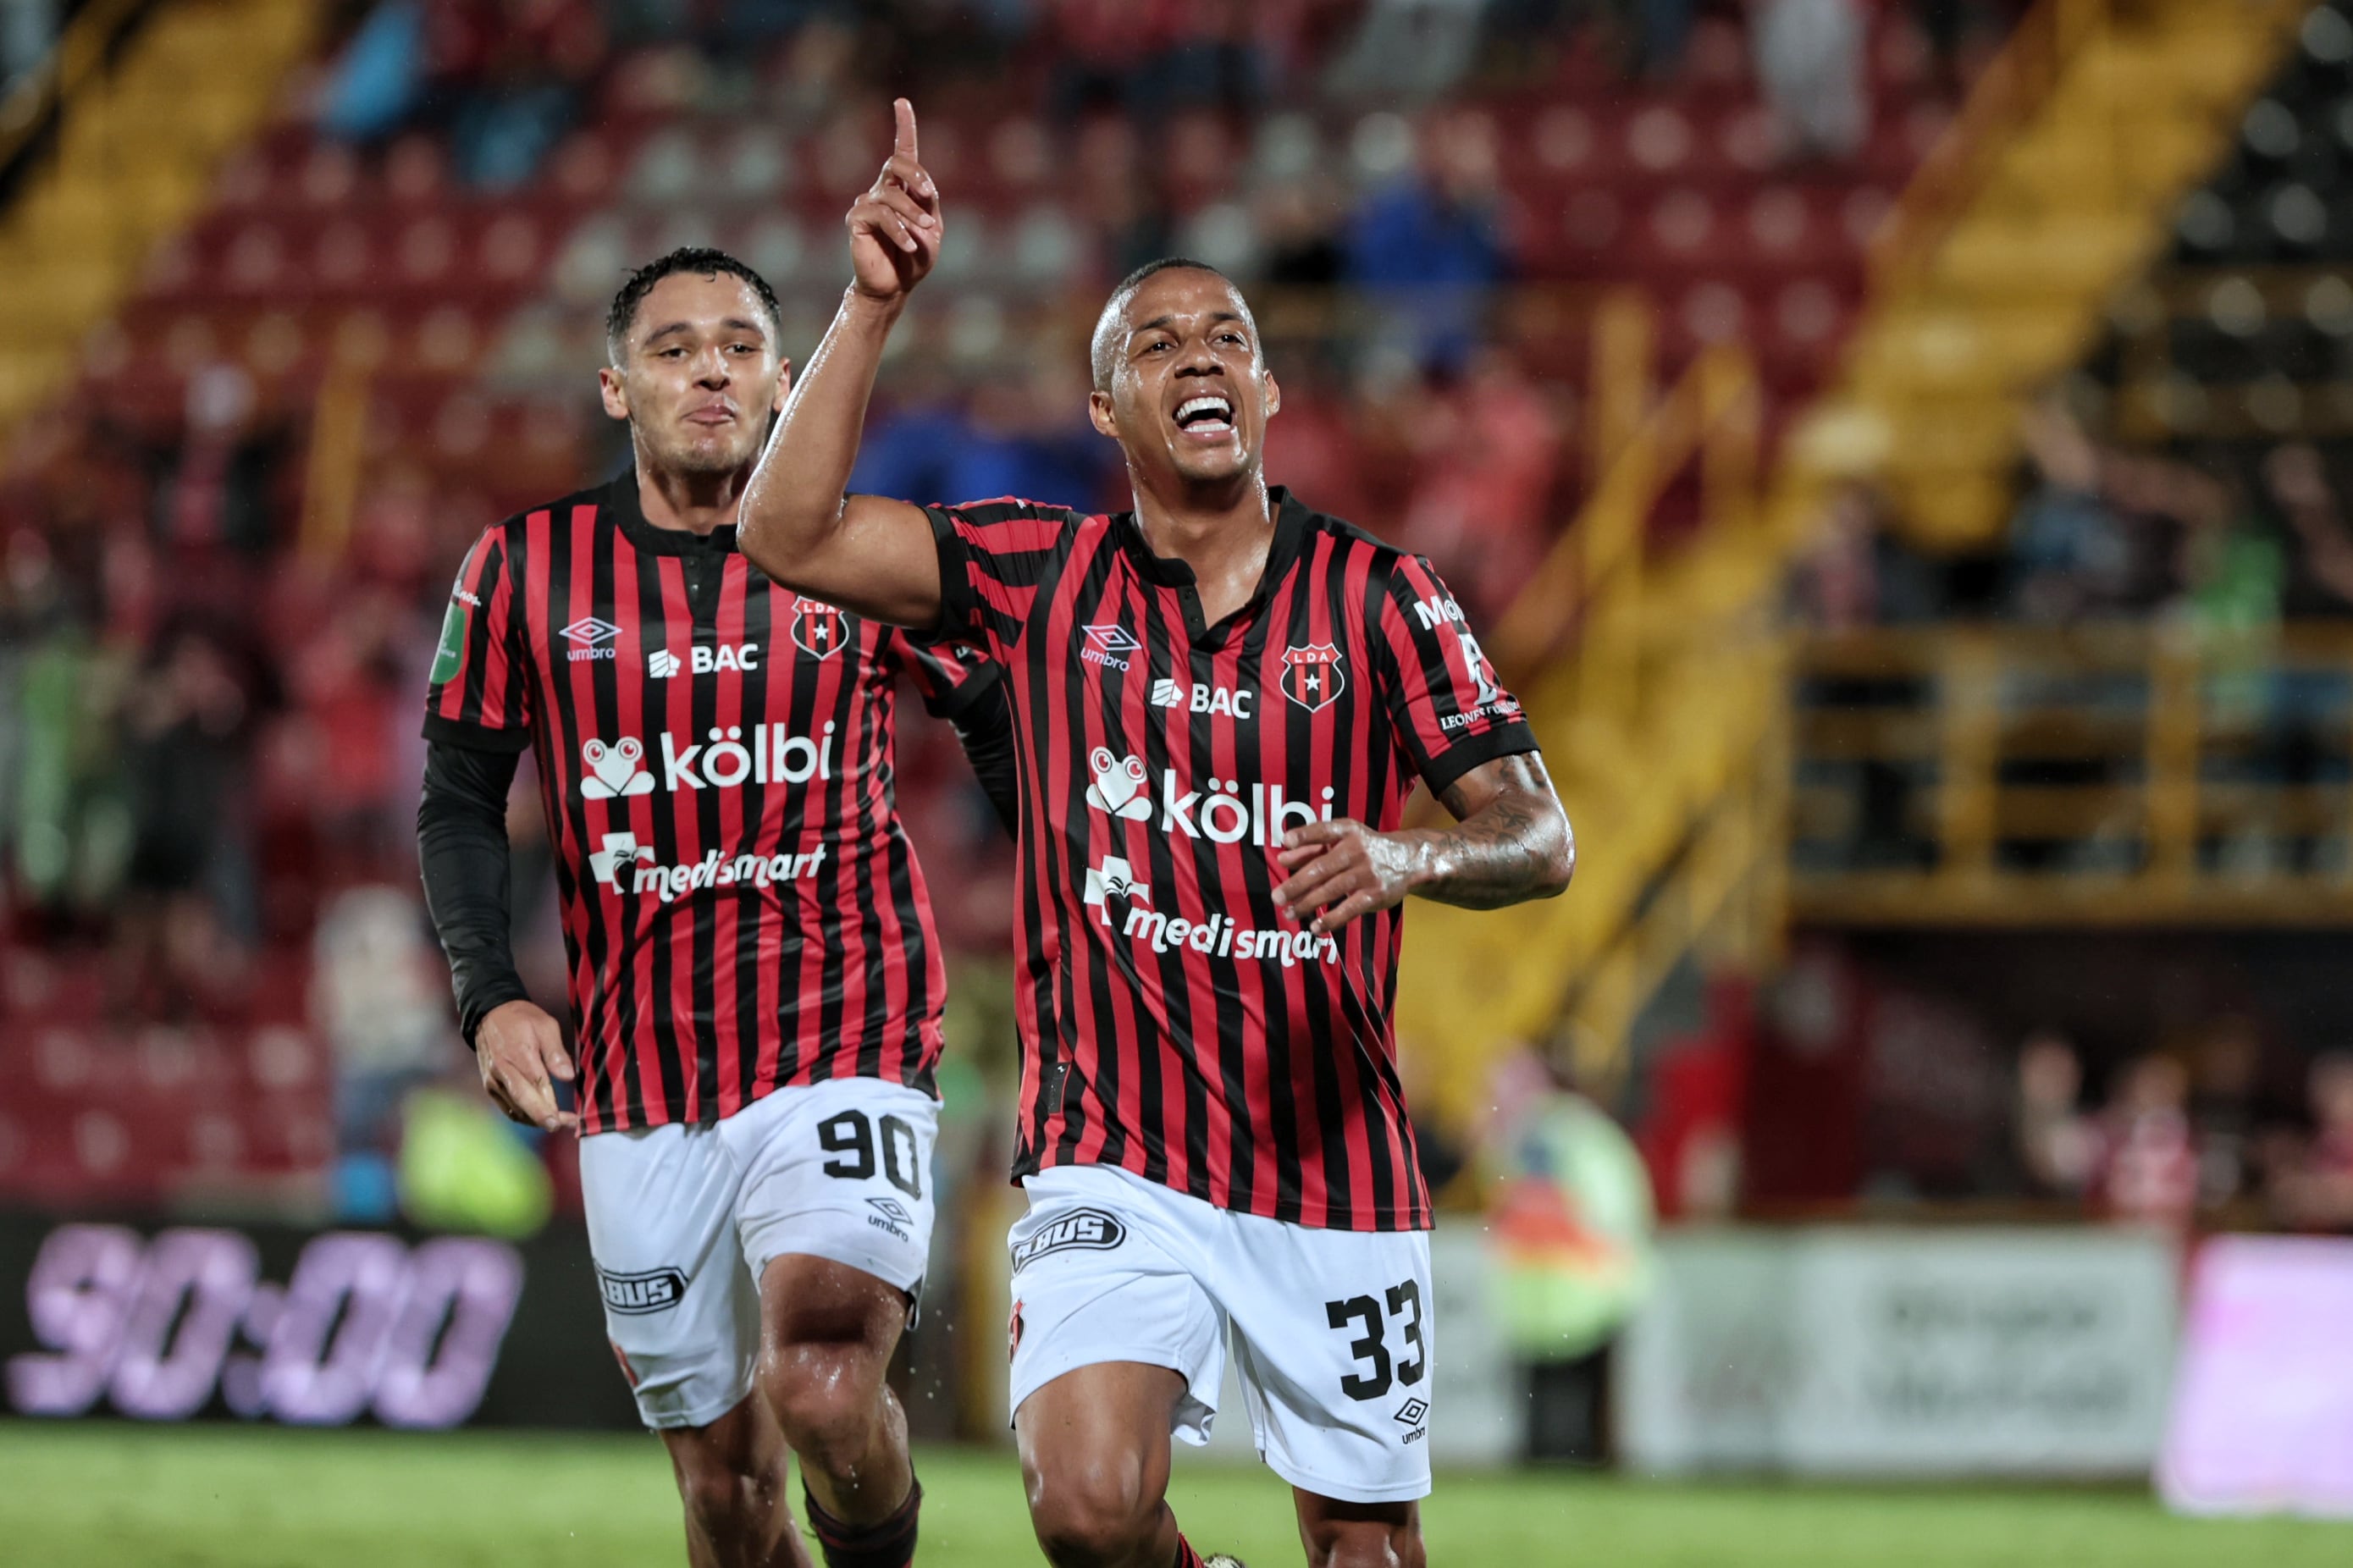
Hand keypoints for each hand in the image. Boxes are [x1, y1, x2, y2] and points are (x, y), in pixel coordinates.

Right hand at [475, 999, 577, 1133]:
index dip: (552, 1107)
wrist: (489, 1015)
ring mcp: (493, 1081)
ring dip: (536, 1119)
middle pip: (524, 1102)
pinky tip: (539, 1116)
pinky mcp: (489, 1086)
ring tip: (558, 1122)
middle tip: (562, 1127)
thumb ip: (556, 1052)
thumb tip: (568, 1076)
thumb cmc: (521, 1019)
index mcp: (517, 1055)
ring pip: (515, 1109)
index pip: (537, 1087)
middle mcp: (501, 1071)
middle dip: (543, 1118)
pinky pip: (507, 1107)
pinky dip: (523, 1115)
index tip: (568, 1120)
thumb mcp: (545, 1026)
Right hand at [846, 98, 941, 303]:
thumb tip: (924, 186)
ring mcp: (866, 204)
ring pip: (892, 195)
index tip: (902, 102)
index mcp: (903, 189)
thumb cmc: (914, 259)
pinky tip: (908, 245)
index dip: (903, 126)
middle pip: (896, 163)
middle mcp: (882, 190)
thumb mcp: (932, 229)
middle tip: (929, 194)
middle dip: (916, 175)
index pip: (903, 152)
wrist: (895, 287)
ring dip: (912, 214)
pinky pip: (880, 215)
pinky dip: (898, 230)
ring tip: (923, 233)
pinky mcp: (856, 221)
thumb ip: (928, 204)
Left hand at [1271, 820, 1430, 935]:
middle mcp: (1357, 849)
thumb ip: (1311, 847)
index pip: (1324, 830)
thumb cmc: (1364, 848)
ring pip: (1332, 889)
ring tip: (1289, 912)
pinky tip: (1315, 926)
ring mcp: (1367, 872)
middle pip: (1322, 867)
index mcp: (1348, 831)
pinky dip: (1331, 919)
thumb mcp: (1342, 840)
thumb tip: (1283, 858)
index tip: (1285, 843)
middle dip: (1297, 883)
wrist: (1408, 859)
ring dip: (1307, 903)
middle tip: (1277, 897)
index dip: (1304, 835)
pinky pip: (1349, 908)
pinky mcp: (1375, 894)